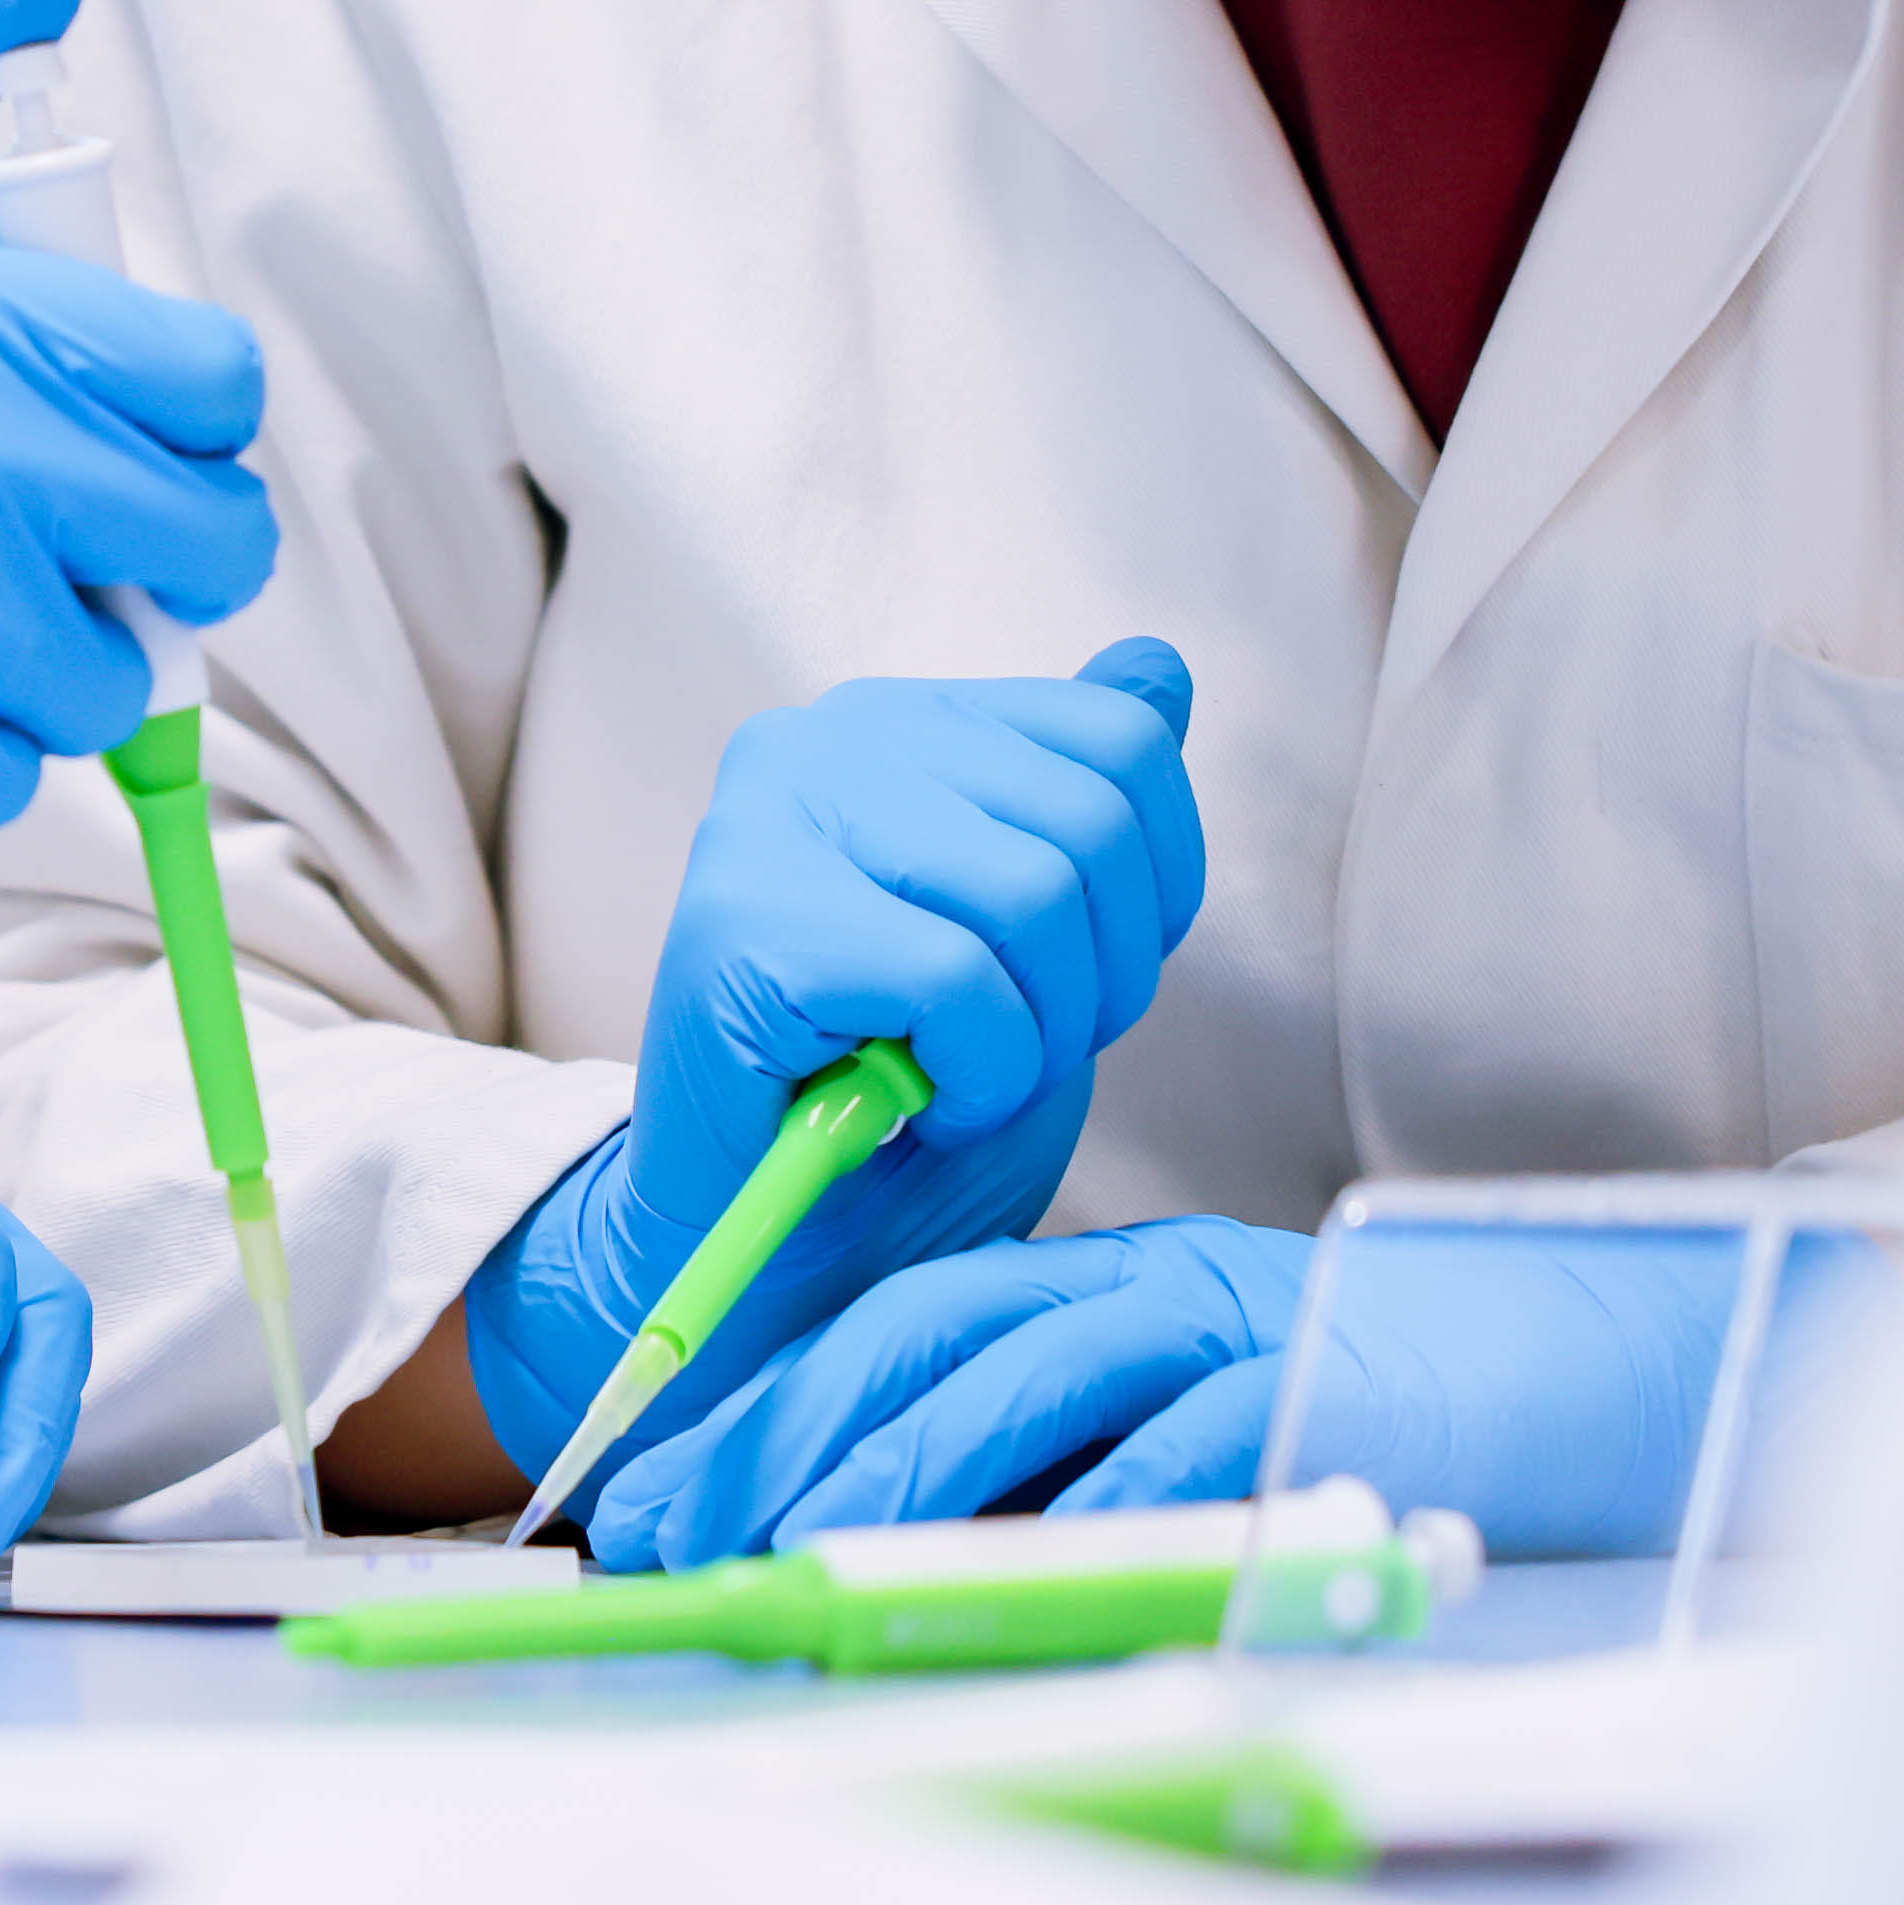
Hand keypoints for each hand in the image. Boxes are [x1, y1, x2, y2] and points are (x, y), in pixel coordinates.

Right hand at [455, 655, 1201, 1502]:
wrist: (751, 1239)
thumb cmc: (894, 1093)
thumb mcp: (1029, 936)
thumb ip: (1081, 796)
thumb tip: (1157, 666)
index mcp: (896, 722)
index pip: (1120, 739)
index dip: (1157, 884)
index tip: (1078, 977)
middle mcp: (823, 741)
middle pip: (1091, 825)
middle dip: (1097, 982)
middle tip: (1012, 1054)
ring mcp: (771, 821)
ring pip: (1034, 898)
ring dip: (1032, 1040)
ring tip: (955, 1080)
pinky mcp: (745, 923)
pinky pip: (955, 984)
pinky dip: (972, 1077)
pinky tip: (910, 1105)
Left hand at [589, 1219, 1780, 1568]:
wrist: (1636, 1352)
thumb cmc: (1432, 1408)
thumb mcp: (1239, 1414)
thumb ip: (1113, 1461)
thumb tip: (954, 1566)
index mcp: (1131, 1281)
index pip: (916, 1320)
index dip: (781, 1397)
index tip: (669, 1490)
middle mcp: (1166, 1284)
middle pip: (934, 1339)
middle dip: (786, 1435)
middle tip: (676, 1530)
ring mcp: (1246, 1324)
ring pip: (1031, 1381)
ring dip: (900, 1473)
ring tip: (796, 1560)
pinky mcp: (1329, 1387)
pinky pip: (1189, 1451)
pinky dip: (1096, 1514)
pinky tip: (1011, 1574)